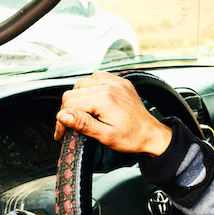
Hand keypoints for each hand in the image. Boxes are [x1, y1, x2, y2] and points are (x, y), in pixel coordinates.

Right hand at [54, 71, 171, 155]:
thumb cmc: (132, 137)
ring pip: (82, 83)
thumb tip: (63, 116)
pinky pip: (97, 77)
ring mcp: (115, 82)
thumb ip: (82, 124)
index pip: (69, 104)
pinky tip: (92, 99)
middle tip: (70, 125)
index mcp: (104, 100)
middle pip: (73, 92)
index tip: (62, 132)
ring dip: (78, 97)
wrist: (151, 134)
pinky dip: (90, 87)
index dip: (62, 120)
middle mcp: (109, 87)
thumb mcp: (105, 136)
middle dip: (67, 110)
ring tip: (81, 113)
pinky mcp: (120, 82)